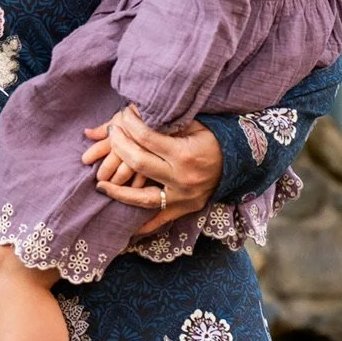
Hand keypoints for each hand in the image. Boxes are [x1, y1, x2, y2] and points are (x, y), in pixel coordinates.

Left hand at [83, 107, 222, 232]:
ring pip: (143, 198)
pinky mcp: (185, 209)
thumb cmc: (213, 139)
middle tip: (110, 136)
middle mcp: (182, 178)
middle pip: (139, 163)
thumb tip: (135, 114)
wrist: (240, 162)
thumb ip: (166, 122)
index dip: (129, 126)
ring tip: (101, 184)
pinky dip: (143, 224)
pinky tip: (126, 226)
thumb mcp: (194, 125)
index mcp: (184, 154)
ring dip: (119, 191)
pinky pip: (160, 220)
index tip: (120, 118)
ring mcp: (183, 197)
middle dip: (119, 147)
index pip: (146, 139)